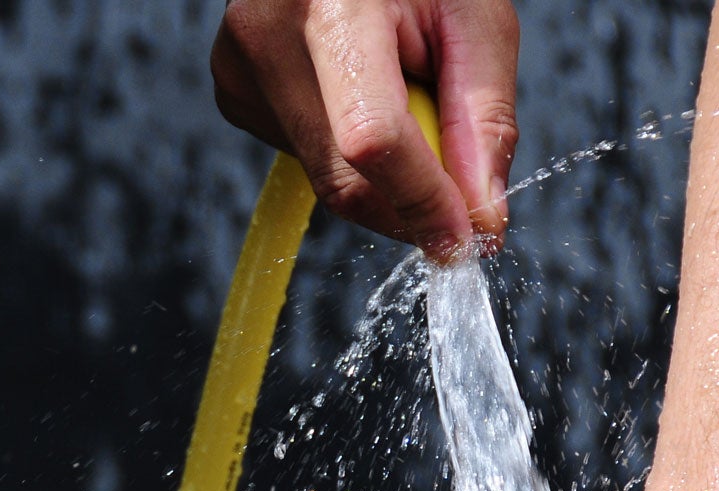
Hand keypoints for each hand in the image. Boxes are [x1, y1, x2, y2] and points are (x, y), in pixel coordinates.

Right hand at [211, 0, 519, 258]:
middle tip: (458, 172)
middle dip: (412, 200)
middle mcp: (266, 39)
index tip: (465, 239)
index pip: (372, 138)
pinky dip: (350, 149)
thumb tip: (481, 220)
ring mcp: (239, 72)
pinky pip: (306, 160)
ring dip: (386, 168)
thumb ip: (483, 118)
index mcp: (331, 5)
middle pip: (346, 179)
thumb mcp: (473, 17)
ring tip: (398, 86)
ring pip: (328, 179)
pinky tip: (356, 86)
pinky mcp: (234, 94)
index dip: (423, 200)